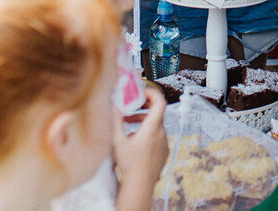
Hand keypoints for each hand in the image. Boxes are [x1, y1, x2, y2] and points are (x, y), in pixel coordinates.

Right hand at [113, 88, 167, 210]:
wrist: (140, 186)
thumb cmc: (130, 165)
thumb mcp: (118, 141)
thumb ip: (116, 122)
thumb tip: (113, 107)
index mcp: (152, 128)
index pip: (160, 102)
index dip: (152, 93)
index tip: (142, 92)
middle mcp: (161, 134)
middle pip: (156, 113)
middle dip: (142, 109)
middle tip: (132, 107)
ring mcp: (164, 143)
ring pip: (156, 125)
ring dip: (143, 122)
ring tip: (127, 127)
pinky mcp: (164, 152)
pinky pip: (157, 136)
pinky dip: (148, 133)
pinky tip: (135, 142)